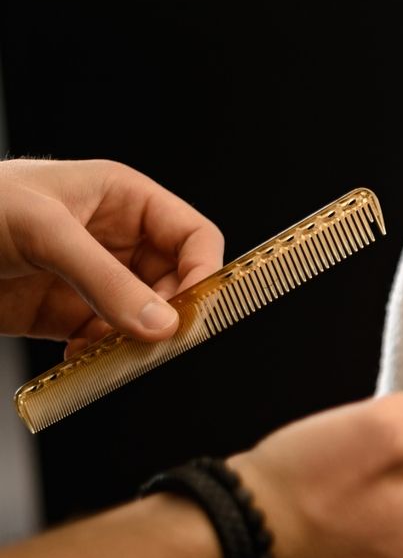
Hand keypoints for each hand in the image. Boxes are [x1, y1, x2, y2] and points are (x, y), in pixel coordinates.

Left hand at [0, 158, 223, 354]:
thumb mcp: (44, 233)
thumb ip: (106, 281)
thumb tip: (162, 326)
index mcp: (123, 200)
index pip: (192, 236)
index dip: (202, 272)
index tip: (193, 311)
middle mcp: (116, 240)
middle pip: (175, 283)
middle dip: (168, 315)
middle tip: (156, 343)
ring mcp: (94, 280)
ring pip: (145, 318)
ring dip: (136, 342)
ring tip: (113, 353)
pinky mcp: (67, 314)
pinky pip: (107, 341)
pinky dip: (104, 357)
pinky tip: (82, 357)